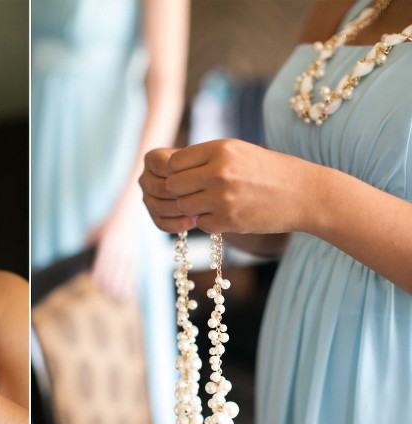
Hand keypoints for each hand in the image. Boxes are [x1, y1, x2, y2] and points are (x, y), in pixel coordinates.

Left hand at [85, 196, 139, 300]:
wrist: (125, 216)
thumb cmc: (104, 227)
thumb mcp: (92, 233)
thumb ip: (86, 246)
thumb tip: (84, 263)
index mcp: (108, 242)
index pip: (103, 260)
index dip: (100, 272)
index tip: (96, 283)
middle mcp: (119, 247)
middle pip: (114, 267)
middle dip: (111, 281)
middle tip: (107, 294)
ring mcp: (128, 251)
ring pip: (125, 270)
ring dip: (122, 284)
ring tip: (117, 296)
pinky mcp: (135, 254)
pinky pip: (133, 270)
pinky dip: (132, 281)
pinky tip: (129, 291)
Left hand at [140, 139, 311, 233]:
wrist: (305, 194)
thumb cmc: (268, 170)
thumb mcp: (237, 151)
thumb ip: (204, 158)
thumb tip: (168, 171)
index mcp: (220, 149)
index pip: (174, 162)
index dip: (177, 171)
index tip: (188, 175)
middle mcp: (219, 172)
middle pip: (173, 186)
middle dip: (180, 191)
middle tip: (195, 193)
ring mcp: (222, 198)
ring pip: (183, 207)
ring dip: (192, 208)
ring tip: (211, 203)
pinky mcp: (228, 221)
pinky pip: (200, 224)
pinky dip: (208, 222)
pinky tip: (226, 214)